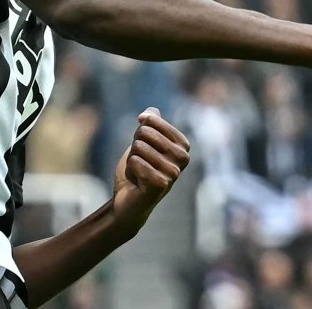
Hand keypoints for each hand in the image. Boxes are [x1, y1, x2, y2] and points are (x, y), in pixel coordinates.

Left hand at [110, 108, 190, 236]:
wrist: (128, 199)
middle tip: (141, 163)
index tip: (144, 150)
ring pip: (138, 147)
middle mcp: (183, 157)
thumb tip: (149, 112)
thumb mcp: (142, 142)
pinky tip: (138, 182)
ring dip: (133, 160)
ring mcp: (174, 172)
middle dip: (135, 147)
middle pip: (144, 133)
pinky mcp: (162, 184)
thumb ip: (149, 123)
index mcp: (183, 145)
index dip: (139, 133)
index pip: (152, 120)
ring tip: (140, 173)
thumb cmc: (138, 170)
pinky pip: (135, 162)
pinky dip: (130, 171)